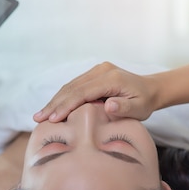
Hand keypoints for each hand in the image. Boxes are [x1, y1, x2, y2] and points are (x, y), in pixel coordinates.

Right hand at [33, 62, 158, 122]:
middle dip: (54, 104)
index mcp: (111, 79)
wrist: (151, 89)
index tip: (53, 118)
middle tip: (37, 118)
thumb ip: (124, 108)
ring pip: (70, 86)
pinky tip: (52, 108)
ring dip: (54, 101)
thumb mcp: (139, 109)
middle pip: (72, 88)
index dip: (66, 105)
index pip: (83, 92)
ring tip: (39, 115)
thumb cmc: (145, 102)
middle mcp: (101, 71)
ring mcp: (96, 71)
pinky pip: (74, 86)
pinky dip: (62, 97)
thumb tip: (109, 106)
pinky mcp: (94, 74)